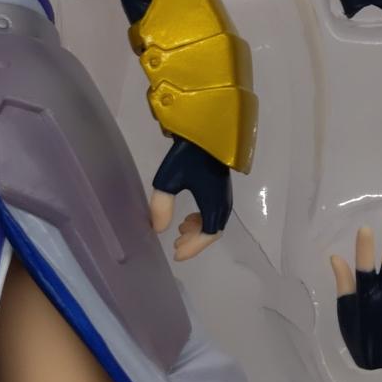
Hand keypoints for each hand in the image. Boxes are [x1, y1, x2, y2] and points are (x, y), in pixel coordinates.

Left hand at [150, 136, 232, 261]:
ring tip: (181, 229)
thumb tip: (158, 229)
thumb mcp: (168, 180)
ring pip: (214, 220)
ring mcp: (224, 193)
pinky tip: (190, 215)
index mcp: (214, 204)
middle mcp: (223, 201)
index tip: (176, 254)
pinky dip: (203, 218)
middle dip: (195, 241)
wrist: (206, 127)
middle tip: (176, 245)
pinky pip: (214, 210)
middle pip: (213, 230)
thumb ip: (162, 206)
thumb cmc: (188, 155)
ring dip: (199, 229)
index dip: (193, 248)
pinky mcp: (220, 185)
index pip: (207, 235)